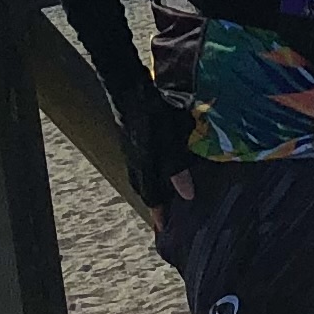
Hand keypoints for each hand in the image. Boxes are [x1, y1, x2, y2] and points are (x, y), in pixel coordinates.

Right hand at [117, 87, 200, 209]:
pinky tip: (158, 164)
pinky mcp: (130, 136)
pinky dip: (149, 171)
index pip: (151, 197)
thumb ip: (177, 168)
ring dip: (151, 186)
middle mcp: (134, 161)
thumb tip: (187, 195)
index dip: (158, 213)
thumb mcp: (169, 140)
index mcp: (144, 166)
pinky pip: (140, 162)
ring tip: (163, 192)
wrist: (126, 85)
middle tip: (164, 214)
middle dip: (154, 203)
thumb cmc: (151, 111)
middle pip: (143, 189)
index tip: (162, 228)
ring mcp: (130, 148)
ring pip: (140, 175)